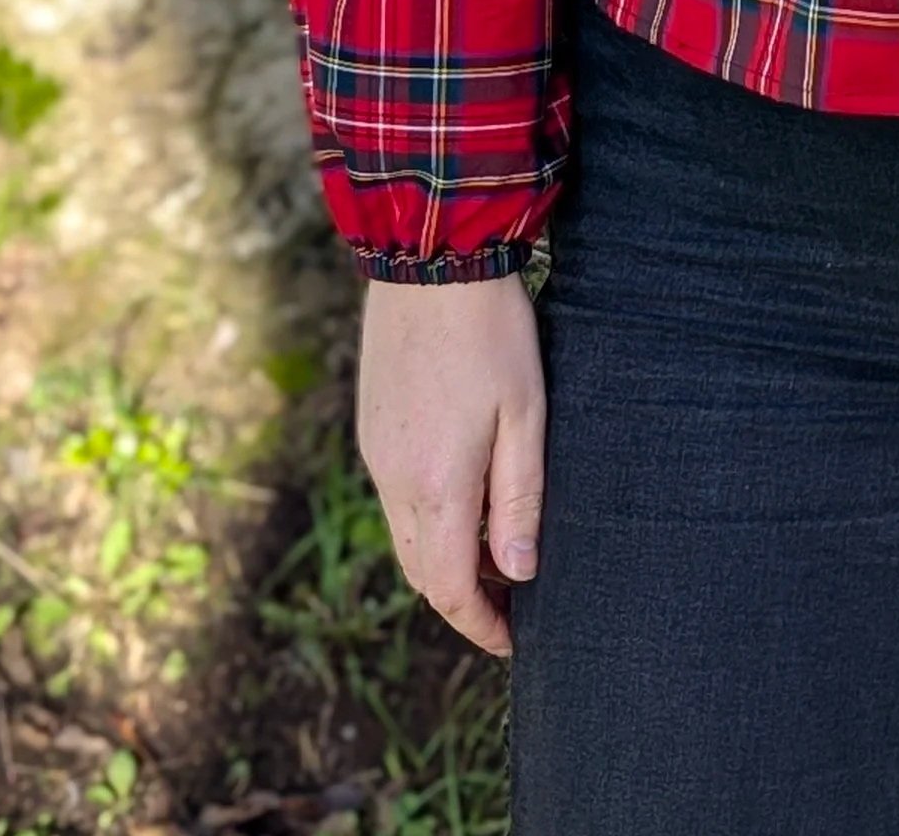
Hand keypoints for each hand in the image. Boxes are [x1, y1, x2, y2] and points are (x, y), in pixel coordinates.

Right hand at [358, 273, 546, 657]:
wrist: (429, 260)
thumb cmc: (490, 334)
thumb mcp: (525, 415)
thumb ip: (519, 498)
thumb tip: (518, 571)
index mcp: (435, 486)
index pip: (448, 588)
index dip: (481, 623)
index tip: (515, 639)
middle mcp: (393, 480)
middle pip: (421, 570)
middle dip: (465, 595)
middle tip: (517, 597)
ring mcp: (376, 453)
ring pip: (406, 534)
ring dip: (447, 554)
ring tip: (500, 545)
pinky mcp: (373, 427)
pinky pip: (396, 495)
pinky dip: (430, 515)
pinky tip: (468, 490)